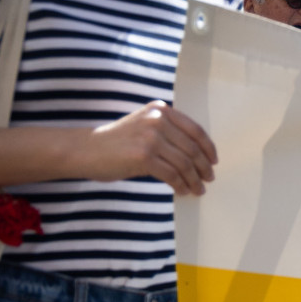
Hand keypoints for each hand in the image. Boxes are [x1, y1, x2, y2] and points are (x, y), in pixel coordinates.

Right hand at [84, 101, 216, 195]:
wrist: (86, 149)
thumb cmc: (117, 143)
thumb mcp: (144, 127)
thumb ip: (168, 133)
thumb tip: (197, 157)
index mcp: (161, 110)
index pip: (195, 130)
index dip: (208, 148)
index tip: (213, 161)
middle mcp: (157, 120)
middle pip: (192, 148)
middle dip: (203, 167)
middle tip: (208, 179)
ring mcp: (150, 137)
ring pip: (184, 163)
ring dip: (194, 180)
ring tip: (197, 190)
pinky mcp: (143, 156)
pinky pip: (172, 174)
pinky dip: (180, 185)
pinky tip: (182, 191)